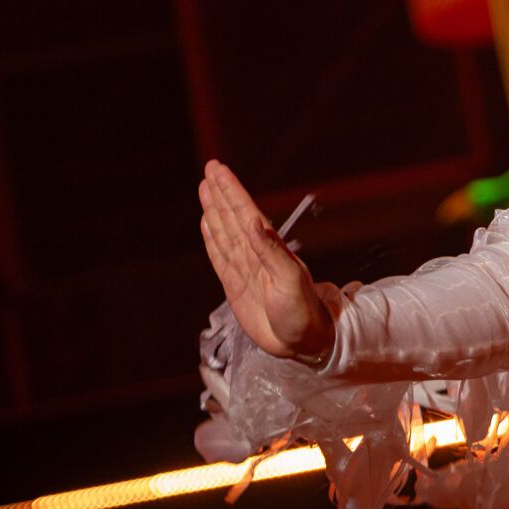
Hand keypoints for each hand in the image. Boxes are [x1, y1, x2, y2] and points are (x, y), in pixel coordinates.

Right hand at [199, 160, 335, 363]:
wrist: (302, 341)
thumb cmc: (303, 311)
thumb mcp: (290, 279)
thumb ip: (271, 251)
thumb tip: (254, 222)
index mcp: (270, 248)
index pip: (246, 212)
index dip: (231, 191)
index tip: (218, 170)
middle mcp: (256, 253)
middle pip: (233, 216)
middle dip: (221, 193)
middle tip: (210, 168)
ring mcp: (245, 267)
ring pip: (225, 232)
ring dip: (215, 210)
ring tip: (205, 189)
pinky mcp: (236, 285)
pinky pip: (220, 256)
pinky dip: (212, 238)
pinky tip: (207, 223)